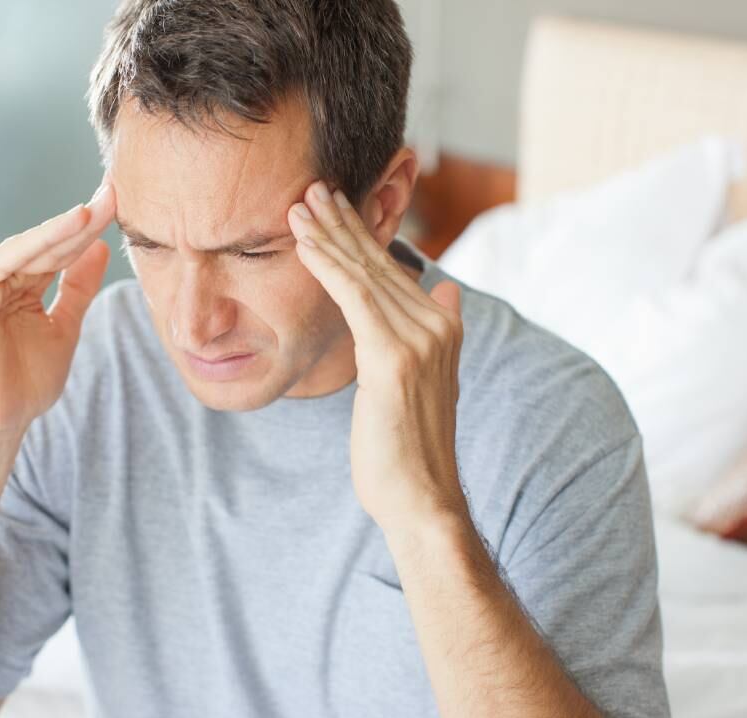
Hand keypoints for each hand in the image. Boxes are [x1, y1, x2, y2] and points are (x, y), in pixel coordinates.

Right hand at [0, 173, 115, 438]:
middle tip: (116, 192)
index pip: (56, 252)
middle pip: (46, 244)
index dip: (88, 231)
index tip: (121, 207)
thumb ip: (78, 288)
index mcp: (12, 286)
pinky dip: (44, 240)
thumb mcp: (64, 327)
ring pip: (31, 247)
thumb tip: (99, 248)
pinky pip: (12, 258)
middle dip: (83, 220)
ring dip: (68, 226)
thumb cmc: (24, 386)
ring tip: (102, 205)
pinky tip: (75, 223)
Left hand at [287, 180, 467, 534]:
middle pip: (378, 263)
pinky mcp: (392, 357)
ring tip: (298, 206)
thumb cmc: (411, 450)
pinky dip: (326, 265)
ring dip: (327, 235)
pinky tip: (303, 243)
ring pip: (363, 273)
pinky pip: (353, 297)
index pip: (393, 270)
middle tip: (311, 188)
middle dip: (341, 223)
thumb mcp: (427, 383)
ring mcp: (419, 339)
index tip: (331, 208)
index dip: (360, 236)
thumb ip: (430, 333)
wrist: (423, 499)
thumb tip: (447, 290)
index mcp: (444, 326)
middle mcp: (438, 324)